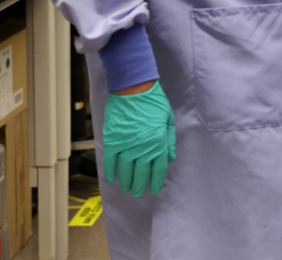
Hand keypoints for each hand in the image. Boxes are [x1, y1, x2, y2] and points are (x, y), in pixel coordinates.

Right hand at [103, 81, 175, 197]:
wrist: (133, 89)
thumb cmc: (153, 102)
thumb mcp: (168, 119)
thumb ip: (169, 140)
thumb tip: (170, 158)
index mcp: (159, 142)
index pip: (158, 169)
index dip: (155, 181)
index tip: (153, 190)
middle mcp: (143, 147)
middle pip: (141, 173)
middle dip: (139, 185)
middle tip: (136, 194)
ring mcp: (127, 145)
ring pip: (125, 170)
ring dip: (125, 181)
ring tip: (125, 188)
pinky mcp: (113, 140)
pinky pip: (110, 160)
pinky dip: (110, 170)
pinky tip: (112, 178)